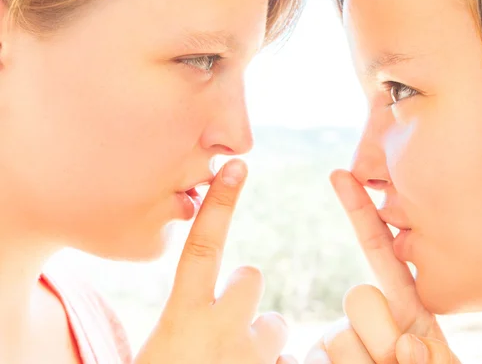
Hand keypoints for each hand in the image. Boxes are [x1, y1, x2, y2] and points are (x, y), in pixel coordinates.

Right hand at [135, 159, 294, 363]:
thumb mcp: (165, 346)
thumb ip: (187, 318)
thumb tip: (209, 304)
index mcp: (181, 319)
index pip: (202, 248)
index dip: (220, 204)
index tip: (236, 166)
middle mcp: (218, 332)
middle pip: (250, 277)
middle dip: (242, 291)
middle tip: (226, 326)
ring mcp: (248, 358)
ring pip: (275, 324)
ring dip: (262, 339)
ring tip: (237, 361)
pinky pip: (288, 359)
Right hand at [305, 170, 459, 363]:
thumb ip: (430, 356)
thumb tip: (409, 344)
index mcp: (404, 306)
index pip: (377, 248)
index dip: (359, 211)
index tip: (338, 174)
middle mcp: (365, 317)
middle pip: (358, 300)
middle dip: (383, 338)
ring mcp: (338, 341)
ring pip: (337, 340)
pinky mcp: (313, 361)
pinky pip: (305, 358)